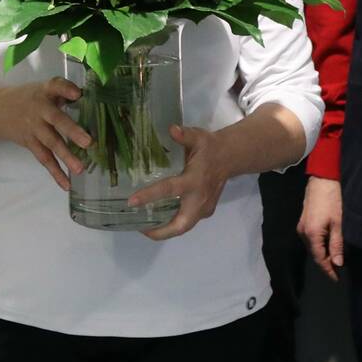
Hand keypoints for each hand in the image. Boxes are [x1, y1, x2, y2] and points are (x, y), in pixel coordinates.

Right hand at [0, 79, 87, 188]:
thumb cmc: (30, 98)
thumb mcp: (44, 89)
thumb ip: (64, 93)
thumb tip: (91, 100)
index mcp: (45, 92)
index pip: (55, 86)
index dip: (66, 89)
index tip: (78, 94)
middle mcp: (40, 110)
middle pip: (56, 120)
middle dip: (72, 131)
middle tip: (88, 142)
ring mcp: (34, 128)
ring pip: (51, 143)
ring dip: (66, 157)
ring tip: (80, 169)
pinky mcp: (30, 143)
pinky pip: (44, 159)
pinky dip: (55, 172)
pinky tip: (67, 184)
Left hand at [133, 124, 231, 240]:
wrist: (229, 157)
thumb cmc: (209, 147)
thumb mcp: (198, 137)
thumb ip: (184, 135)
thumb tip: (171, 129)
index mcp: (194, 180)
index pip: (170, 190)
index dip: (150, 196)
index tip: (131, 202)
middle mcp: (199, 198)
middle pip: (181, 225)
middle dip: (161, 232)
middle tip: (140, 229)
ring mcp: (204, 208)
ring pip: (184, 227)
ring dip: (165, 231)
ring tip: (145, 227)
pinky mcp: (205, 211)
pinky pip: (187, 222)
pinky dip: (173, 224)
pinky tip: (159, 220)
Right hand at [298, 175, 345, 279]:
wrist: (322, 179)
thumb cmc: (333, 200)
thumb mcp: (338, 224)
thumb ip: (337, 245)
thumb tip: (337, 263)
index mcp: (311, 234)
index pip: (319, 258)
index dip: (328, 270)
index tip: (337, 279)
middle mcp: (303, 233)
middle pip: (314, 254)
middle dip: (325, 263)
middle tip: (338, 271)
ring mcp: (301, 226)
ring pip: (312, 247)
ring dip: (322, 254)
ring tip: (335, 260)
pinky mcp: (303, 221)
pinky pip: (311, 239)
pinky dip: (319, 245)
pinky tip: (328, 246)